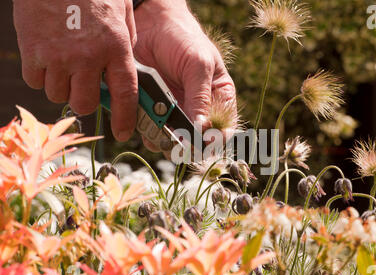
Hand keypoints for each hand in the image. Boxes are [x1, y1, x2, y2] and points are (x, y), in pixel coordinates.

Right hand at [13, 0, 137, 141]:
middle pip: (85, 104)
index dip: (124, 119)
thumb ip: (125, 42)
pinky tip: (46, 56)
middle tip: (84, 85)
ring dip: (62, 86)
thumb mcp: (121, 12)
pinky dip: (41, 75)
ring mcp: (58, 56)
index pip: (124, 94)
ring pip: (58, 96)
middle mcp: (88, 57)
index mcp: (116, 46)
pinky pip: (35, 81)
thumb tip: (120, 69)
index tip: (123, 132)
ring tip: (64, 63)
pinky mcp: (32, 51)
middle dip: (85, 100)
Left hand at [133, 0, 236, 152]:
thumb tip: (202, 128)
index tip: (203, 142)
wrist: (149, 23)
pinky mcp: (154, 110)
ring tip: (159, 131)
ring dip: (166, 141)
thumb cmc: (182, 38)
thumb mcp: (198, 65)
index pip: (224, 128)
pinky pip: (152, 130)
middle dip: (188, 145)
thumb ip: (200, 97)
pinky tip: (146, 122)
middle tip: (178, 143)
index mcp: (218, 98)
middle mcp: (198, 109)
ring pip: (174, 140)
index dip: (216, 140)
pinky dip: (148, 131)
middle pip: (198, 141)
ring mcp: (175, 111)